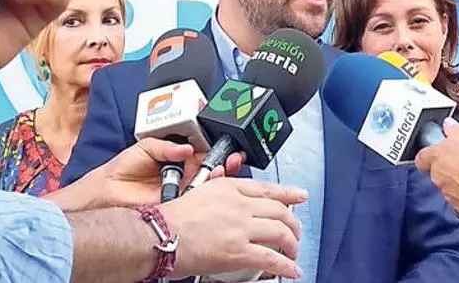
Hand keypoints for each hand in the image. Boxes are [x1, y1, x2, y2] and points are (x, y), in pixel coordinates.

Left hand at [47, 138, 244, 210]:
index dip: (217, 151)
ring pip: (208, 187)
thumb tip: (187, 147)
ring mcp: (181, 192)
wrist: (105, 194)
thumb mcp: (144, 147)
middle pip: (211, 170)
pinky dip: (206, 196)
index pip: (204, 153)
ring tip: (223, 170)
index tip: (228, 148)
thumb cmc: (120, 170)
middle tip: (232, 159)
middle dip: (225, 164)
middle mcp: (182, 176)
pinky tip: (211, 187)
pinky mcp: (178, 207)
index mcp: (177, 159)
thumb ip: (166, 146)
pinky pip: (196, 202)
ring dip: (220, 179)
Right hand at [163, 178, 306, 280]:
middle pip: (280, 211)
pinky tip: (291, 270)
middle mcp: (239, 204)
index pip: (268, 189)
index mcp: (230, 188)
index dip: (289, 194)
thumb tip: (235, 197)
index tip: (300, 196)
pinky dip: (286, 265)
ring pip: (281, 232)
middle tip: (296, 232)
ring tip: (293, 253)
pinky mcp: (238, 251)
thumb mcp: (201, 191)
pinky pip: (272, 258)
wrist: (158, 234)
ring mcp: (240, 227)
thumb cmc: (172, 218)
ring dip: (292, 244)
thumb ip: (222, 192)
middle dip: (293, 224)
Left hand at [415, 117, 458, 243]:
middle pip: (436, 173)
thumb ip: (457, 129)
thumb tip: (450, 126)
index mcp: (438, 156)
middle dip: (447, 168)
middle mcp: (440, 178)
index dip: (429, 154)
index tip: (437, 151)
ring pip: (450, 188)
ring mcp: (451, 196)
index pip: (422, 157)